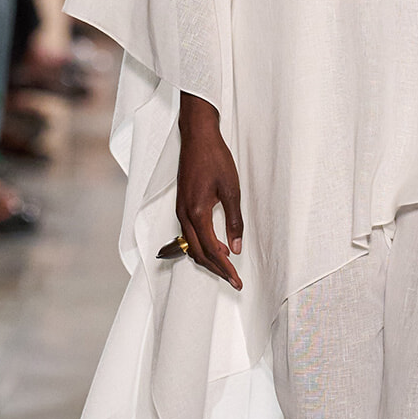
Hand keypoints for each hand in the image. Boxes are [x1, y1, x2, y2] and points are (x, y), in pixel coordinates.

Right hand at [176, 93, 243, 289]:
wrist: (197, 137)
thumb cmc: (215, 159)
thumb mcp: (232, 190)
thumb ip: (234, 221)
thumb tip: (235, 248)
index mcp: (197, 212)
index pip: (211, 250)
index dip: (224, 268)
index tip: (237, 280)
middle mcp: (185, 215)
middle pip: (198, 253)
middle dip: (216, 269)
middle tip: (234, 280)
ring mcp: (180, 210)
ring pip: (191, 246)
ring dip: (208, 259)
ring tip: (226, 267)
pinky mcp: (181, 205)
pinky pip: (188, 234)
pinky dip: (201, 246)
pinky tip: (215, 246)